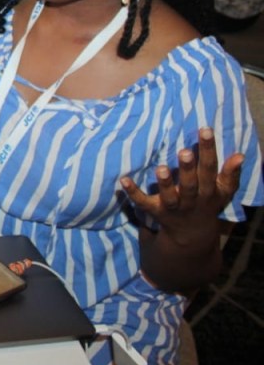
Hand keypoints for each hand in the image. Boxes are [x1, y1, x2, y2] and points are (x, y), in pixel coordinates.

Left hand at [121, 128, 243, 248]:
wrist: (192, 234)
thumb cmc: (207, 202)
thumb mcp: (222, 191)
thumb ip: (230, 174)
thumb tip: (239, 155)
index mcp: (208, 191)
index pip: (209, 168)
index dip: (208, 150)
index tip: (205, 130)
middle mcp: (191, 199)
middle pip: (191, 184)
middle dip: (188, 169)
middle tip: (184, 152)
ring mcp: (173, 207)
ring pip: (170, 196)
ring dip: (165, 183)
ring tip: (160, 168)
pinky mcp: (156, 211)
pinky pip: (143, 203)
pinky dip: (133, 193)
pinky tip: (123, 180)